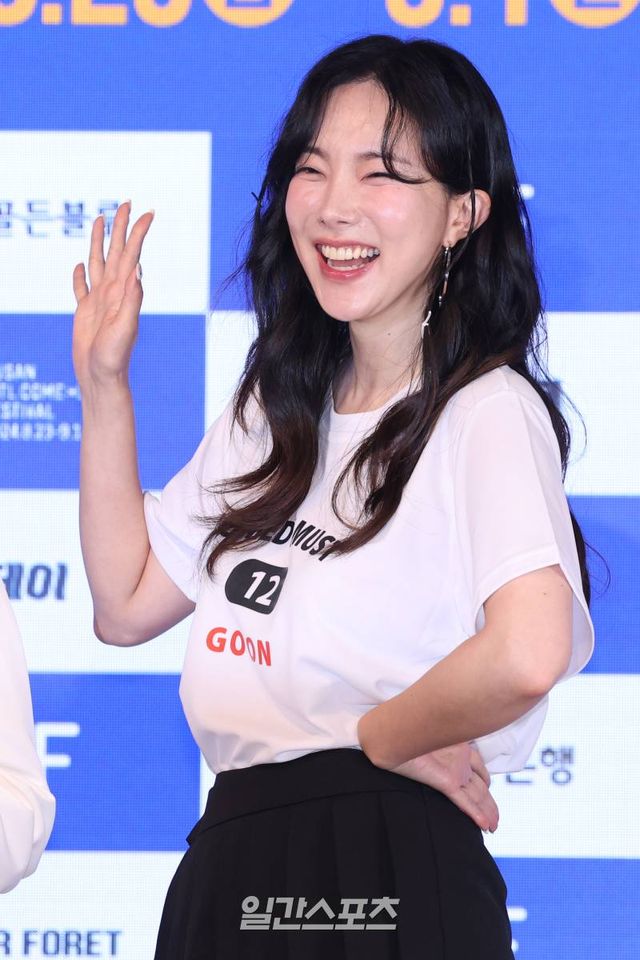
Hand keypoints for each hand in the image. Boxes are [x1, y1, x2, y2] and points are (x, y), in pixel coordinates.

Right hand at [72, 201, 153, 390]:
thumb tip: (137, 271)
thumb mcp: (125, 327)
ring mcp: (98, 301)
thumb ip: (132, 300)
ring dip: (99, 241)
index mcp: (123, 292)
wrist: (102, 377)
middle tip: (126, 202)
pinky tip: (79, 266)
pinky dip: (79, 276)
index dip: (139, 233)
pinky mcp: (85, 313)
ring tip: (100, 220)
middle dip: (120, 227)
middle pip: (116, 251)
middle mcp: (113, 292)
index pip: (132, 255)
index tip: (148, 212)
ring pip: (98, 262)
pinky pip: (81, 288)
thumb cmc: (114, 357)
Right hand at [391, 743, 498, 831]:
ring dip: (488, 812)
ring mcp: (456, 770)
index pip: (479, 768)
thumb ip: (441, 749)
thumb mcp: (428, 740)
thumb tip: (441, 751)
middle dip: (489, 803)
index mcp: (459, 747)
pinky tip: (485, 826)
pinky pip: (466, 802)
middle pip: (481, 786)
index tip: (489, 791)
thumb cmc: (409, 733)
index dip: (486, 781)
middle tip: (495, 819)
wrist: (396, 732)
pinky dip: (476, 814)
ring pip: (478, 796)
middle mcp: (461, 759)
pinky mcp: (447, 781)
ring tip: (494, 827)